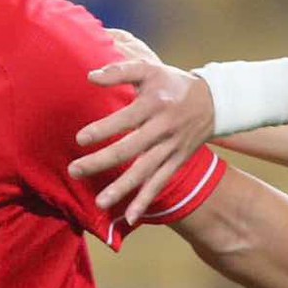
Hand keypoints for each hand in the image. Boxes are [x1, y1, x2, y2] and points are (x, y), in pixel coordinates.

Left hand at [69, 29, 215, 224]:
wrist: (214, 102)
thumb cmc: (172, 84)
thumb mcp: (149, 69)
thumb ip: (119, 71)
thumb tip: (89, 77)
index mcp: (154, 104)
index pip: (125, 119)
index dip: (103, 129)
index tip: (79, 139)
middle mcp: (163, 129)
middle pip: (130, 149)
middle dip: (101, 161)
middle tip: (74, 170)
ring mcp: (170, 149)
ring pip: (144, 172)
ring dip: (122, 188)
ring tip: (99, 203)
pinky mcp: (176, 163)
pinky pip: (159, 184)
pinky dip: (145, 201)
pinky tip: (129, 218)